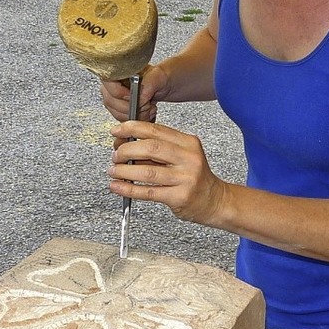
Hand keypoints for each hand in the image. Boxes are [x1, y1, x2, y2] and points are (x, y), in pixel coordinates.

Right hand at [100, 65, 169, 122]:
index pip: (107, 83)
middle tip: (145, 104)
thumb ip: (147, 85)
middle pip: (110, 101)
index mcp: (118, 70)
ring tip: (148, 108)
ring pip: (116, 112)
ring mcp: (116, 97)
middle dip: (130, 107)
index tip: (132, 96)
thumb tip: (138, 98)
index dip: (119, 93)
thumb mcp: (158, 76)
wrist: (168, 83)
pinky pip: (122, 119)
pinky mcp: (121, 108)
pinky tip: (146, 113)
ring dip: (134, 115)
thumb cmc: (162, 75)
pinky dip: (136, 119)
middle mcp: (114, 83)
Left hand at [108, 120, 227, 225]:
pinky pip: (148, 192)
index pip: (156, 130)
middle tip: (116, 156)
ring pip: (147, 171)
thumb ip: (157, 150)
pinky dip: (128, 188)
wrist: (214, 200)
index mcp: (188, 143)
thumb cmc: (194, 177)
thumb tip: (125, 144)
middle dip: (127, 150)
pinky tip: (118, 186)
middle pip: (151, 148)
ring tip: (114, 171)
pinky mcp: (179, 197)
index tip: (117, 131)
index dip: (132, 128)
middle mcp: (189, 158)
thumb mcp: (181, 156)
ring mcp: (185, 178)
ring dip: (124, 170)